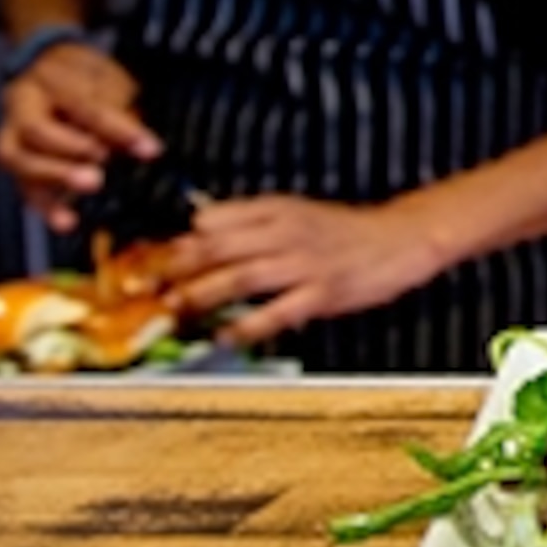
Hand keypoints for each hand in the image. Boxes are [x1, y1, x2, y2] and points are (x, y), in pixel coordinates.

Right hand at [0, 44, 159, 230]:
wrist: (52, 71)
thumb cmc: (85, 78)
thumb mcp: (109, 82)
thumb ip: (120, 113)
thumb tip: (143, 146)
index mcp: (50, 78)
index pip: (83, 105)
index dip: (117, 128)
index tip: (148, 148)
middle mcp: (22, 105)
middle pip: (35, 130)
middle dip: (71, 151)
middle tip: (100, 169)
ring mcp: (12, 134)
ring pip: (18, 159)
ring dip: (54, 178)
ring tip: (88, 189)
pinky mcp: (17, 162)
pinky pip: (23, 184)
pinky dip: (45, 205)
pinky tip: (66, 221)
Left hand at [162, 195, 451, 349]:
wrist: (401, 239)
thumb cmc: (345, 231)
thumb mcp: (297, 212)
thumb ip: (251, 220)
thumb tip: (198, 229)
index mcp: (276, 210)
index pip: (213, 220)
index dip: (176, 241)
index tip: (148, 260)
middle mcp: (286, 232)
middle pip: (218, 247)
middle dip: (176, 269)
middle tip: (145, 288)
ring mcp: (304, 263)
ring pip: (240, 277)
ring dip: (202, 295)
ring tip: (175, 310)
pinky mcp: (323, 291)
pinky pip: (276, 311)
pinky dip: (247, 325)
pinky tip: (226, 336)